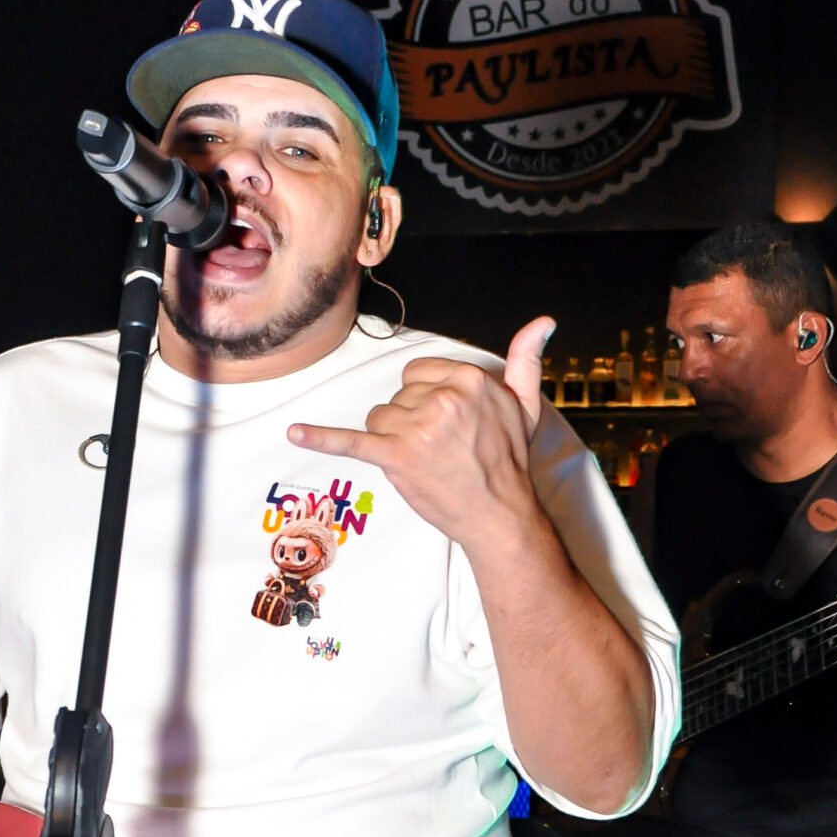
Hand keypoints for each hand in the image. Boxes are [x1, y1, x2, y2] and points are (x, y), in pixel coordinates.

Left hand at [286, 316, 556, 545]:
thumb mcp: (525, 404)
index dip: (427, 398)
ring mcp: (417, 428)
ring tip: (424, 461)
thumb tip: (543, 322)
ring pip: (379, 418)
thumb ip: (526, 360)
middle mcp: (442, 398)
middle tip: (441, 448)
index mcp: (469, 378)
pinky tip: (294, 432)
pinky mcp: (396, 457)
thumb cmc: (508, 461)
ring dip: (392, 439)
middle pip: (398, 395)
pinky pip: (351, 441)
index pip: (419, 372)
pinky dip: (322, 438)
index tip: (447, 423)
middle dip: (411, 420)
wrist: (499, 514)